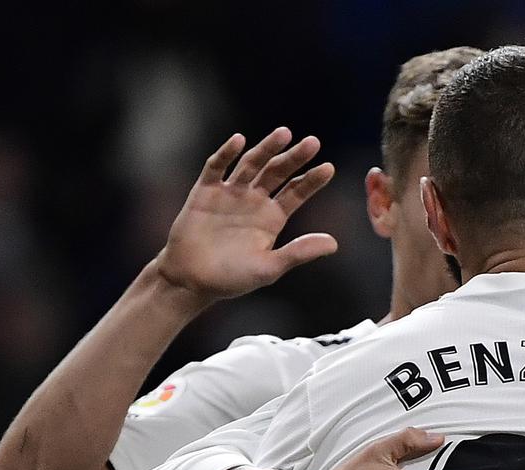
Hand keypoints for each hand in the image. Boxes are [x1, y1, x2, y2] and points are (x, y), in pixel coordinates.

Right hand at [153, 127, 338, 302]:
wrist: (191, 281)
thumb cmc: (232, 278)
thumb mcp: (269, 268)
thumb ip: (298, 253)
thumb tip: (334, 243)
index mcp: (273, 217)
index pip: (296, 192)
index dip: (311, 180)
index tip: (329, 168)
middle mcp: (254, 200)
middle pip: (277, 172)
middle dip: (294, 157)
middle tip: (313, 142)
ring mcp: (230, 193)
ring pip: (251, 164)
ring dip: (266, 148)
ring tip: (284, 133)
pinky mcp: (205, 191)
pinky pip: (216, 168)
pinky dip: (226, 154)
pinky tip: (239, 141)